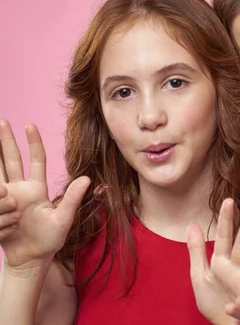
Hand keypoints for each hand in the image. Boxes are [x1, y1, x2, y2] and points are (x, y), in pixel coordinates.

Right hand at [0, 119, 89, 270]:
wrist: (30, 260)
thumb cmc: (50, 241)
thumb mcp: (64, 219)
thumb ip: (73, 198)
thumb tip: (88, 179)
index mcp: (37, 189)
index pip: (36, 161)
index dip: (33, 143)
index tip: (29, 125)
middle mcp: (20, 190)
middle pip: (10, 159)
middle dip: (5, 140)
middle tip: (2, 120)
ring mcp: (6, 198)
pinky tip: (0, 193)